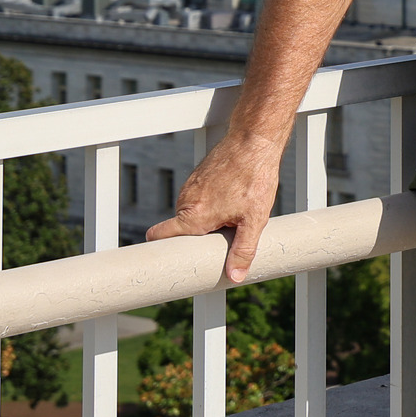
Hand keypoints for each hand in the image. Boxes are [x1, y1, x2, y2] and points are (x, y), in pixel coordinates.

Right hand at [146, 132, 284, 283]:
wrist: (255, 140)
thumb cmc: (255, 177)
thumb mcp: (255, 218)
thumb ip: (243, 250)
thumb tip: (235, 276)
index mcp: (194, 215)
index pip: (159, 236)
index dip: (161, 250)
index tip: (169, 262)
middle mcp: (186, 201)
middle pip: (181, 228)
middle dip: (197, 236)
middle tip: (219, 239)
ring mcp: (190, 187)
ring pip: (192, 212)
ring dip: (207, 218)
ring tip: (232, 214)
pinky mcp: (198, 176)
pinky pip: (198, 198)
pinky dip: (210, 203)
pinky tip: (232, 198)